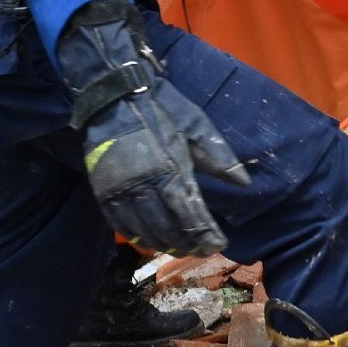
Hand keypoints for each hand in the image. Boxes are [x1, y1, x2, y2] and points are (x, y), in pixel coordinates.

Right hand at [56, 0, 247, 255]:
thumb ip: (219, 156)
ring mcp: (121, 192)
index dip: (206, 234)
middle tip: (203, 249)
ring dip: (166, 244)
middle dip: (189, 243)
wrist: (113, 97)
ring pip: (145, 231)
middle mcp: (144, 187)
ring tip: (181, 248)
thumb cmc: (161, 110)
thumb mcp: (196, 126)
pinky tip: (151, 240)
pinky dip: (138, 237)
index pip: (192, 214)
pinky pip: (121, 226)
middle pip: (169, 229)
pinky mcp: (103, 193)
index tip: (219, 243)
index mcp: (170, 170)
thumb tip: (243, 182)